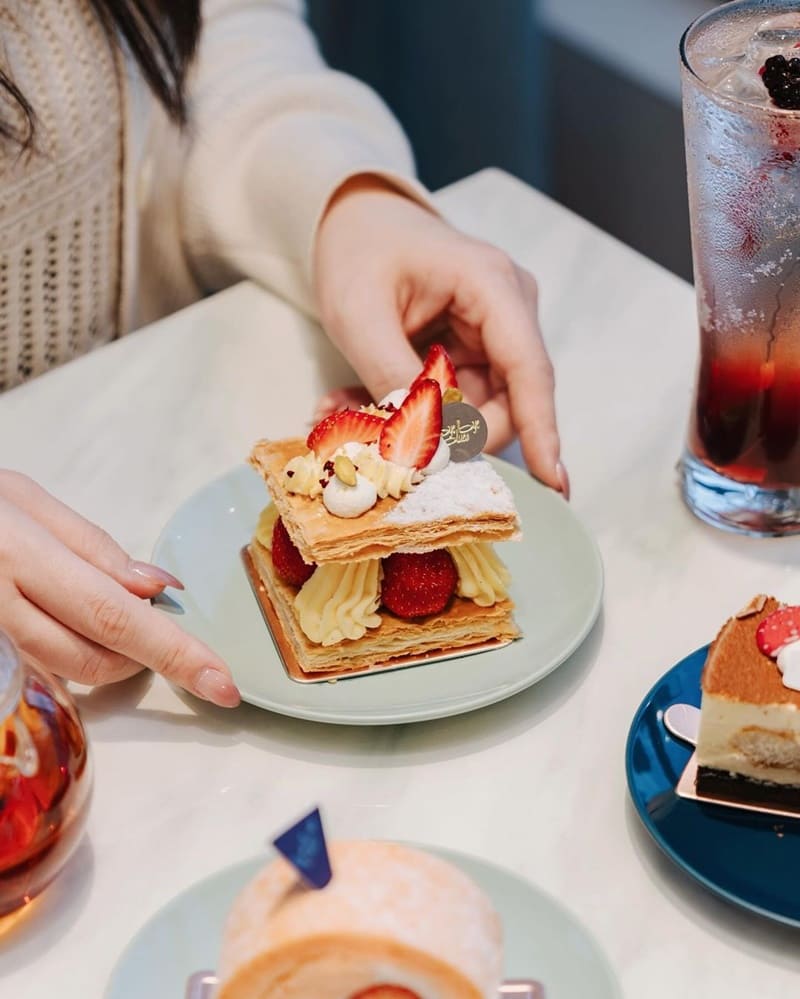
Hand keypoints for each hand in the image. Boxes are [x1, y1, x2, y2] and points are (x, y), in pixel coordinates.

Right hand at [0, 471, 239, 706]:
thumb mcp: (27, 502)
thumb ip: (93, 548)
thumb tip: (156, 588)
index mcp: (19, 553)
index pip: (115, 614)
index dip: (175, 653)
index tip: (223, 685)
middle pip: (94, 655)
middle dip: (148, 658)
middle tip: (168, 638)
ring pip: (68, 669)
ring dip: (112, 658)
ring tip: (120, 626)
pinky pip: (40, 666)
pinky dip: (76, 653)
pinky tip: (79, 627)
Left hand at [313, 175, 567, 496]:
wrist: (354, 219)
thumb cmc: (358, 250)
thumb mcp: (360, 315)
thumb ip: (395, 377)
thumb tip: (428, 445)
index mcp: (491, 286)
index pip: (529, 370)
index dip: (541, 431)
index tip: (553, 484)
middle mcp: (509, 310)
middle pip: (506, 402)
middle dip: (448, 433)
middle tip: (375, 440)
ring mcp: (495, 332)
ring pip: (475, 409)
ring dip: (419, 424)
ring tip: (348, 411)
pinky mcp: (475, 350)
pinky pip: (455, 401)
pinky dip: (411, 409)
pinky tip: (357, 400)